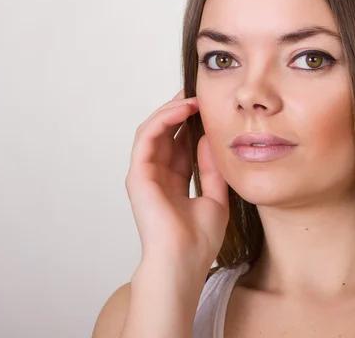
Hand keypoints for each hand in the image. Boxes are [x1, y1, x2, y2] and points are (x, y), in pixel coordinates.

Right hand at [125, 89, 228, 272]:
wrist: (184, 262)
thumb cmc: (199, 240)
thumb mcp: (216, 197)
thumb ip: (212, 169)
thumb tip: (210, 138)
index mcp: (174, 181)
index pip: (181, 143)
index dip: (193, 123)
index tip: (209, 106)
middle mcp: (157, 175)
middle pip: (166, 133)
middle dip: (181, 110)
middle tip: (199, 92)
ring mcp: (145, 174)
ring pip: (153, 130)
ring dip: (172, 110)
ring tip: (193, 98)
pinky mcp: (138, 175)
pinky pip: (147, 138)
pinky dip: (163, 120)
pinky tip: (183, 110)